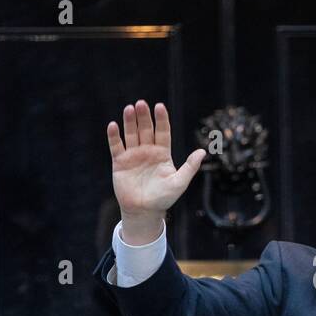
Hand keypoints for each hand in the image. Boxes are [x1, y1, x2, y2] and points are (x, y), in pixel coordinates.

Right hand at [106, 100, 205, 243]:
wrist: (144, 211)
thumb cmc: (164, 198)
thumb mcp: (179, 182)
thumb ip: (190, 167)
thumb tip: (203, 151)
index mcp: (163, 153)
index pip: (163, 132)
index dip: (161, 119)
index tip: (160, 107)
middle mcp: (148, 151)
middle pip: (145, 129)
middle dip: (144, 117)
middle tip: (141, 104)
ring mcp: (133, 155)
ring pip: (131, 134)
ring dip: (129, 121)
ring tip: (129, 109)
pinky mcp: (120, 162)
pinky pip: (116, 146)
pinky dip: (114, 136)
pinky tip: (113, 125)